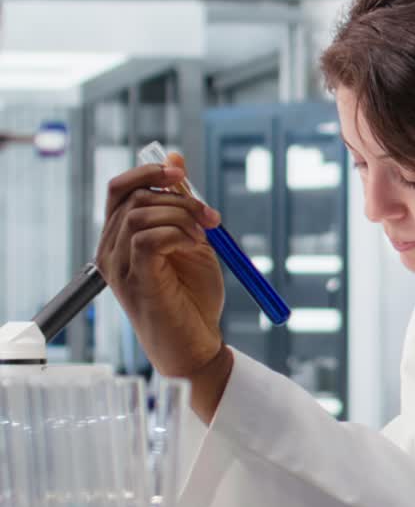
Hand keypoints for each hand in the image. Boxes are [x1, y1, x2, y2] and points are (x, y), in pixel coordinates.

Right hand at [96, 156, 232, 418]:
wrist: (197, 347)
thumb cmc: (192, 299)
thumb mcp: (192, 241)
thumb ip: (182, 205)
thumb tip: (174, 159)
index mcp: (121, 239)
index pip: (119, 189)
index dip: (147, 172)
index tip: (180, 173)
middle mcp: (111, 252)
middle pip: (131, 196)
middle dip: (177, 196)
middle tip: (210, 217)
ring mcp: (119, 268)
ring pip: (139, 214)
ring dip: (181, 216)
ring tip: (203, 237)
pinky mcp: (135, 283)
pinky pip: (146, 238)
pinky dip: (176, 233)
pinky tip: (193, 247)